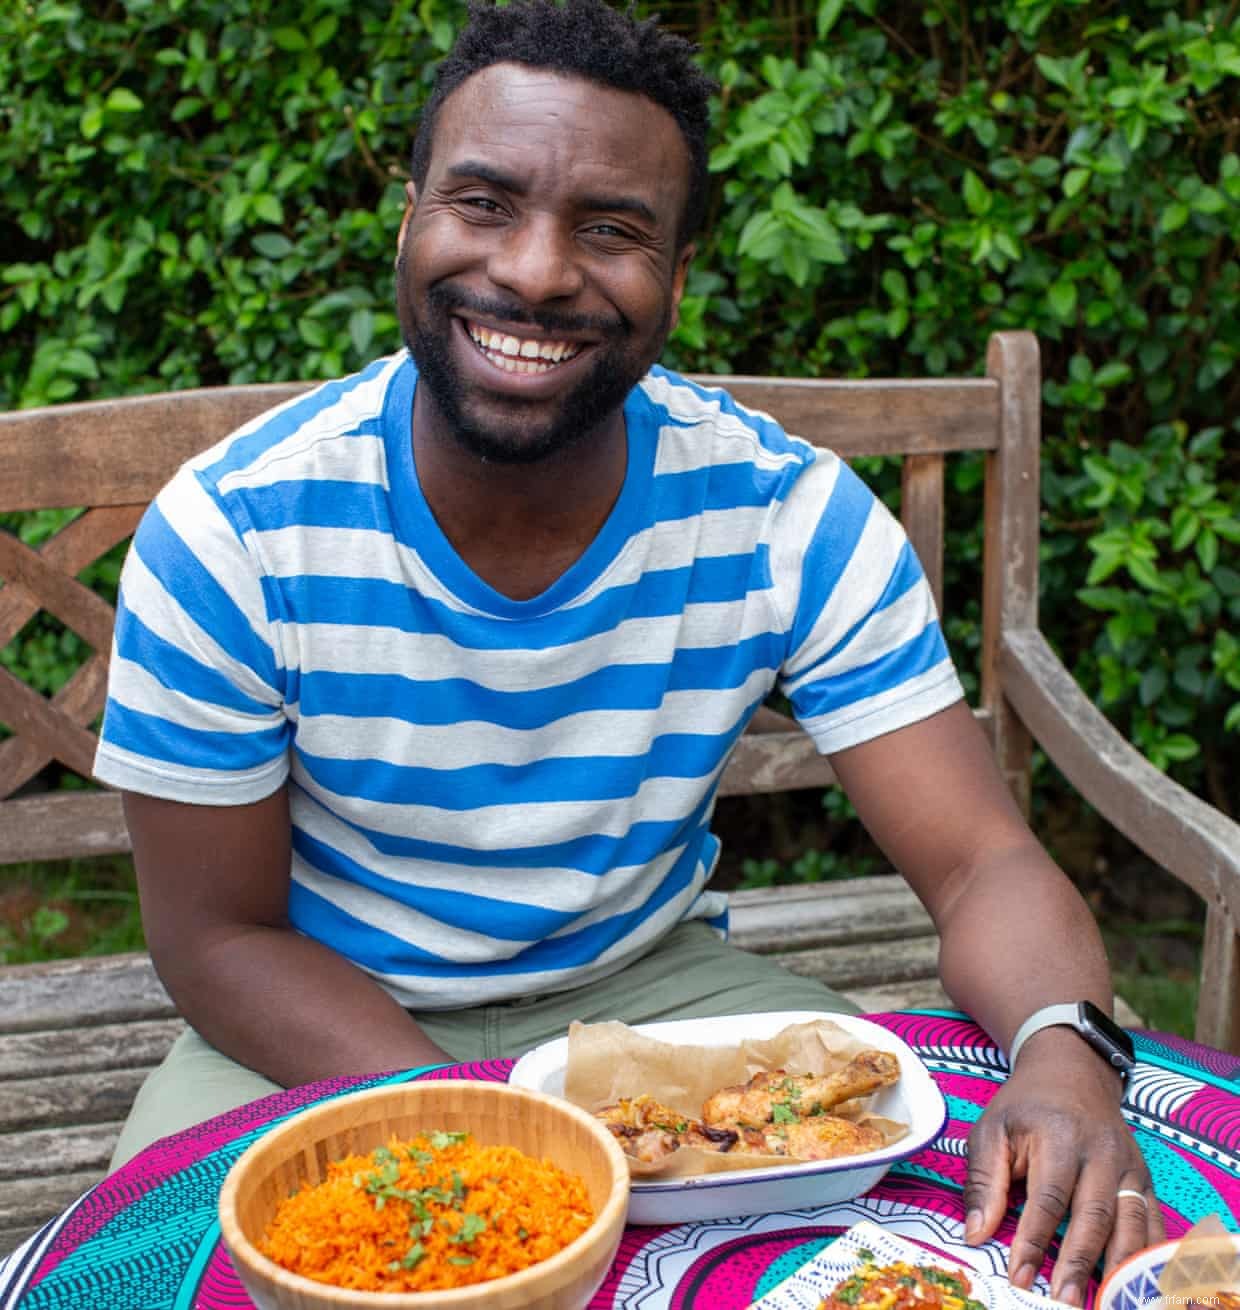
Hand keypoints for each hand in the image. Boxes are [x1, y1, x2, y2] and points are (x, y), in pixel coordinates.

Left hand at [962, 1029, 1163, 1305]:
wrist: (1070, 1072)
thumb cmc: (1024, 1107)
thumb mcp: (991, 1129)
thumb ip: (983, 1180)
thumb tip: (975, 1234)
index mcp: (1058, 1136)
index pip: (1048, 1197)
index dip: (1034, 1240)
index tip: (1020, 1277)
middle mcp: (1099, 1151)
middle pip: (1094, 1215)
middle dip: (1079, 1263)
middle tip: (1064, 1301)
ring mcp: (1128, 1164)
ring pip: (1131, 1222)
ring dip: (1119, 1267)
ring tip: (1105, 1300)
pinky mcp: (1145, 1176)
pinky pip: (1153, 1220)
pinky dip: (1150, 1254)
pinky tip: (1138, 1281)